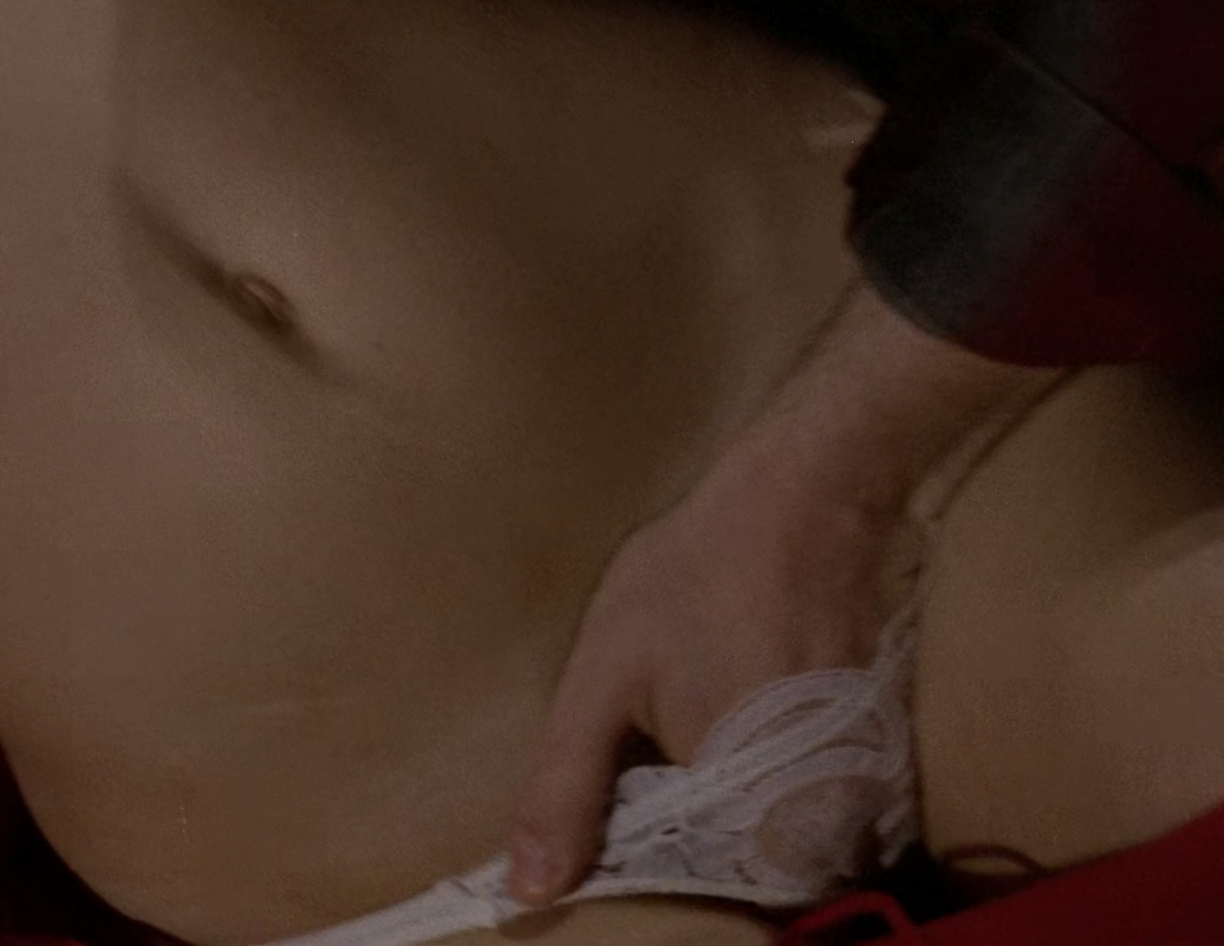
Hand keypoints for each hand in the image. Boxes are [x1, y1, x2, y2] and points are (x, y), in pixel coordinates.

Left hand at [504, 450, 920, 904]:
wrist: (804, 498)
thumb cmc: (695, 577)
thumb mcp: (602, 680)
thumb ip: (566, 789)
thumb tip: (527, 892)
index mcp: (749, 811)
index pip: (685, 889)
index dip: (634, 861)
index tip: (609, 813)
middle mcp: (819, 816)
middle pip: (726, 864)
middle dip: (672, 830)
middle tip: (645, 750)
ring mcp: (849, 782)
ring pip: (758, 828)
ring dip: (708, 797)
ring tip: (682, 723)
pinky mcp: (862, 752)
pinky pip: (792, 792)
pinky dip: (746, 768)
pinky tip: (717, 708)